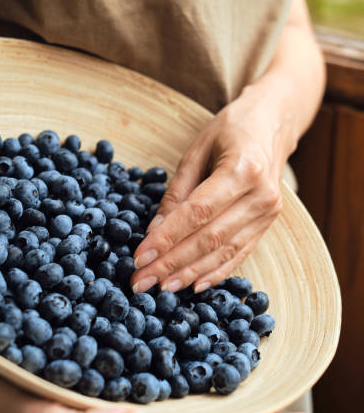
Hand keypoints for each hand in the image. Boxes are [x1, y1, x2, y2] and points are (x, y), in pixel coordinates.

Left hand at [132, 91, 292, 294]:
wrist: (273, 124)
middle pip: (210, 238)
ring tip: (161, 288)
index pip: (198, 213)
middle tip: (141, 281)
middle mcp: (261, 196)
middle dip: (172, 263)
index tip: (140, 256)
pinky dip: (216, 273)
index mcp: (242, 169)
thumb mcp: (197, 149)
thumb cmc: (231, 130)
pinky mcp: (268, 224)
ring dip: (190, 274)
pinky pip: (240, 254)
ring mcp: (268, 213)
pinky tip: (194, 286)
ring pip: (225, 252)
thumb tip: (155, 231)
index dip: (167, 238)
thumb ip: (177, 192)